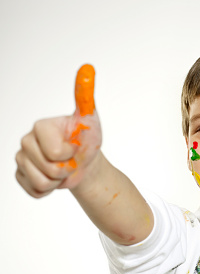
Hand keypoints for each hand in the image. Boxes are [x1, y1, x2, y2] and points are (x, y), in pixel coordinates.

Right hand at [16, 64, 102, 196]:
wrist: (85, 164)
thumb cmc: (87, 140)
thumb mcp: (90, 119)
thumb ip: (85, 96)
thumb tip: (87, 68)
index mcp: (40, 126)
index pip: (54, 152)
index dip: (70, 154)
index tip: (75, 145)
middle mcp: (26, 140)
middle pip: (48, 168)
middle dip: (66, 169)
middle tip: (71, 160)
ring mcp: (21, 159)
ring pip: (42, 182)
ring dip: (59, 181)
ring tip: (64, 169)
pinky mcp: (20, 176)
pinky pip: (35, 191)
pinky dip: (50, 190)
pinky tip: (55, 179)